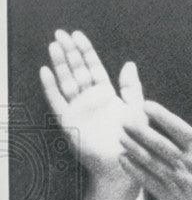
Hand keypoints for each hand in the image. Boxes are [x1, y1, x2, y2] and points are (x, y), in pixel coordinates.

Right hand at [40, 29, 145, 199]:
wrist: (123, 166)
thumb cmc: (134, 141)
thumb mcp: (137, 111)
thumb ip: (132, 88)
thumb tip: (129, 63)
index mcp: (106, 95)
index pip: (93, 68)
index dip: (86, 52)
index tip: (78, 35)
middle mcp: (90, 100)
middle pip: (77, 71)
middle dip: (69, 52)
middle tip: (61, 33)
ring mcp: (78, 110)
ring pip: (66, 82)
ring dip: (59, 64)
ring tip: (54, 45)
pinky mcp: (69, 122)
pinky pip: (57, 102)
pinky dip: (51, 87)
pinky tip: (45, 71)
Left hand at [120, 96, 191, 199]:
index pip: (178, 128)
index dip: (162, 116)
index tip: (146, 105)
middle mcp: (188, 163)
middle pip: (160, 144)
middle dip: (141, 131)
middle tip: (125, 120)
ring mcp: (177, 180)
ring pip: (151, 161)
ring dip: (134, 148)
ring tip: (121, 136)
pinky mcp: (169, 194)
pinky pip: (148, 180)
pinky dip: (134, 169)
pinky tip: (123, 158)